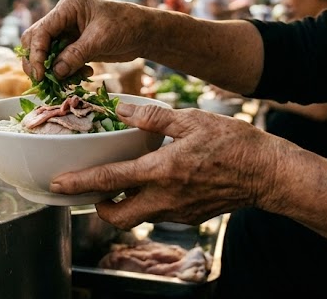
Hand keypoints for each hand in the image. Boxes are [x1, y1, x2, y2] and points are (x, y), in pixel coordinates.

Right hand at [20, 0, 151, 81]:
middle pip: (35, 41)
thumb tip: (55, 72)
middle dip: (37, 62)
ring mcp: (67, 33)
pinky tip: (85, 74)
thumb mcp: (100, 39)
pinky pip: (60, 62)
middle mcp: (62, 19)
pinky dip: (66, 72)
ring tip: (67, 80)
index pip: (40, 31)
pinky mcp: (74, 47)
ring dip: (53, 70)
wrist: (145, 32)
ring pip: (46, 54)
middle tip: (43, 81)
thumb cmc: (126, 26)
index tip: (40, 74)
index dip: (36, 54)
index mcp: (67, 8)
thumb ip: (76, 55)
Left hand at [49, 102, 283, 228]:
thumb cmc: (233, 143)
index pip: (111, 181)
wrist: (267, 173)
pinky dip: (147, 201)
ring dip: (123, 203)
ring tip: (122, 180)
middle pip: (117, 216)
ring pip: (137, 217)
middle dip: (99, 206)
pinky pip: (158, 214)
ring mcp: (178, 212)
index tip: (59, 184)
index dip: (81, 183)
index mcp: (162, 171)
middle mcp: (166, 198)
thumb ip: (154, 117)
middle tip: (93, 187)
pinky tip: (154, 181)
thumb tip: (122, 109)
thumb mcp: (191, 120)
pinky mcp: (189, 216)